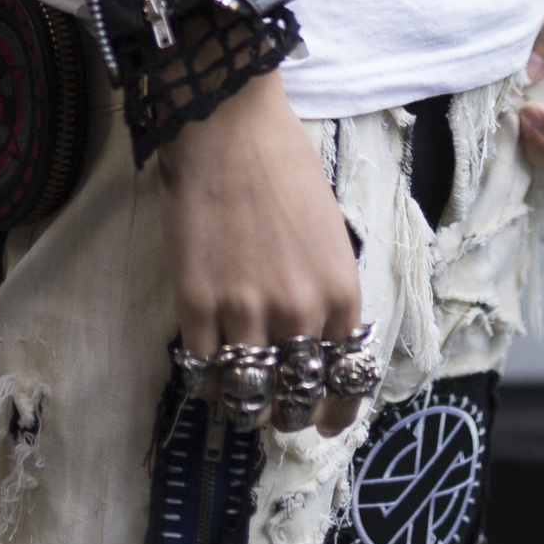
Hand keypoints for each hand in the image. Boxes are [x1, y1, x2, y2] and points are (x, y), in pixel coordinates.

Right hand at [158, 68, 366, 433]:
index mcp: (341, 291)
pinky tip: (207, 365)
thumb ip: (328, 290)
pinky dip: (207, 380)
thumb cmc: (284, 163)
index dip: (335, 413)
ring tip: (240, 396)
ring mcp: (245, 311)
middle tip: (276, 410)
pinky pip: (202, 371)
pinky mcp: (196, 303)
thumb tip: (319, 341)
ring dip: (245, 406)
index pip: (348, 382)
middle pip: (296, 400)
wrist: (227, 123)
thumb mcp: (331, 231)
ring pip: (248, 396)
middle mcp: (299, 311)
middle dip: (288, 416)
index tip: (323, 419)